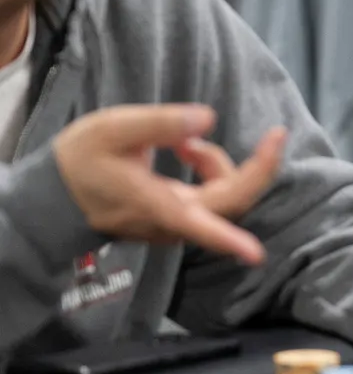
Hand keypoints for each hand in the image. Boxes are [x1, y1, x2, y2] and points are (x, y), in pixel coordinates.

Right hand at [53, 104, 286, 264]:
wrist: (56, 192)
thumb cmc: (82, 160)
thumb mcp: (113, 129)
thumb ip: (161, 124)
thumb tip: (208, 118)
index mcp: (156, 206)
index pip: (201, 226)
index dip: (229, 240)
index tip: (256, 255)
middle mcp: (173, 223)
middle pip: (232, 203)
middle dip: (257, 168)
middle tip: (275, 134)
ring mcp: (177, 224)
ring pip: (223, 197)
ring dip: (221, 164)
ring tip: (185, 142)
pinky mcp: (178, 219)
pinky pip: (211, 197)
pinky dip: (209, 170)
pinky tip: (184, 150)